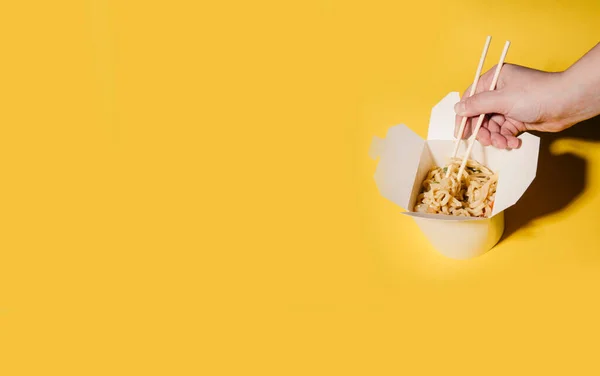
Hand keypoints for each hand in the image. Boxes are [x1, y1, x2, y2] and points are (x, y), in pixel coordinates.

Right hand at [454, 63, 569, 148]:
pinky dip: (506, 139)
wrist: (568, 103)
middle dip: (483, 131)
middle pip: (480, 115)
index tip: (461, 133)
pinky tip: (514, 143)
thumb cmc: (537, 94)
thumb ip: (477, 105)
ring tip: (504, 144)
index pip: (470, 98)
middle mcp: (499, 92)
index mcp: (494, 80)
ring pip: (492, 126)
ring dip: (496, 137)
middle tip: (487, 141)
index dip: (464, 117)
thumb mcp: (502, 99)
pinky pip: (504, 131)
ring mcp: (509, 106)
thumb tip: (457, 108)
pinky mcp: (518, 118)